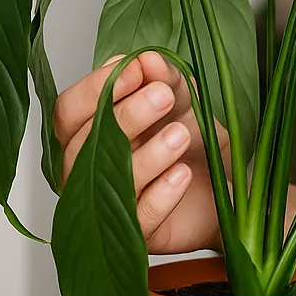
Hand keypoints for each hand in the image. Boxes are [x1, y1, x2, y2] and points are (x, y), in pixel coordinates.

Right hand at [53, 51, 227, 253]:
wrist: (227, 188)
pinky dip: (161, 194)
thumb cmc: (193, 145)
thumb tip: (149, 59)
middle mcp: (86, 172)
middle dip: (124, 115)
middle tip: (162, 95)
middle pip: (84, 145)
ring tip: (181, 134)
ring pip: (108, 182)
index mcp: (88, 134)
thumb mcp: (185, 104)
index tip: (134, 68)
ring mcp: (106, 207)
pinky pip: (138, 217)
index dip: (95, 88)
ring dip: (147, 154)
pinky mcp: (135, 236)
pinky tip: (182, 175)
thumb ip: (166, 79)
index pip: (69, 111)